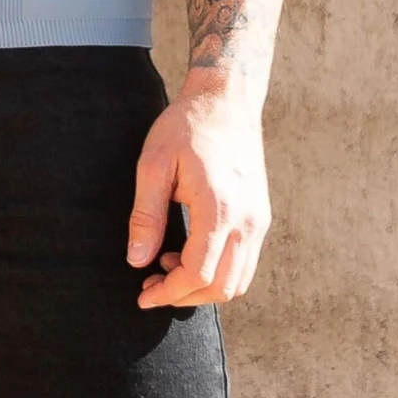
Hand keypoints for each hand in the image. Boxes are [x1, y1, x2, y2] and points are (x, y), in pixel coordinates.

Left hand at [125, 81, 270, 308]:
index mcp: (219, 208)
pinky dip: (218, 272)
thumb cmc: (185, 127)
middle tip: (151, 286)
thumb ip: (146, 215)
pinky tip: (189, 254)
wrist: (226, 101)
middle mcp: (247, 220)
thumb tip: (137, 260)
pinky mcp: (260, 217)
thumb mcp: (154, 164)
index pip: (198, 272)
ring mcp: (259, 220)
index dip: (168, 292)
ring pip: (238, 281)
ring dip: (202, 287)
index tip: (143, 295)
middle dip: (184, 296)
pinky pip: (244, 263)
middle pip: (222, 287)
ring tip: (166, 268)